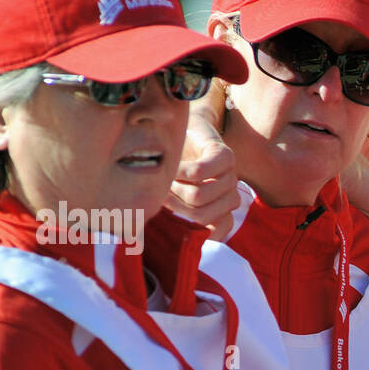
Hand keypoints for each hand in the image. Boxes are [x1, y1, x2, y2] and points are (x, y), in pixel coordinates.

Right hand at [165, 111, 239, 237]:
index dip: (192, 231)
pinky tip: (174, 166)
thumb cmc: (170, 165)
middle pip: (202, 218)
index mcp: (221, 210)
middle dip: (175, 206)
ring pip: (200, 197)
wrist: (183, 127)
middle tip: (163, 191)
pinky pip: (200, 173)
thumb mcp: (165, 195)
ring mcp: (231, 177)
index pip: (219, 233)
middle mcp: (229, 195)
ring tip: (167, 177)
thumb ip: (164, 216)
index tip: (171, 220)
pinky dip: (181, 171)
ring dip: (175, 187)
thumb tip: (137, 242)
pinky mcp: (225, 157)